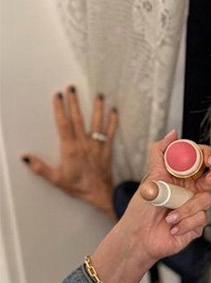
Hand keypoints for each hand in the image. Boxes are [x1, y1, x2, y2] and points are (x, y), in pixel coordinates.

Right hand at [22, 87, 117, 218]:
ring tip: (98, 94)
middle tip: (72, 88)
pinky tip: (114, 110)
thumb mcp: (56, 179)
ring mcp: (97, 146)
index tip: (58, 96)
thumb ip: (40, 167)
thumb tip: (25, 157)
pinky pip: (111, 132)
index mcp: (70, 149)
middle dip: (75, 102)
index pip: (63, 124)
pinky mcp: (107, 149)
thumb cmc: (78, 187)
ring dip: (97, 107)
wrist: (100, 194)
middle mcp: (84, 144)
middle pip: (78, 119)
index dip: (60, 109)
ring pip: (97, 123)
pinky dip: (113, 121)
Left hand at [91, 130, 210, 282]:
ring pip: (207, 200)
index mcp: (184, 176)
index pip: (202, 159)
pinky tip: (172, 228)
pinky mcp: (198, 224)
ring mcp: (198, 207)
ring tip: (168, 218)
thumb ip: (160, 153)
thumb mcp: (150, 178)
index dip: (208, 156)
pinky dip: (184, 223)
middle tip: (205, 183)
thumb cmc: (142, 209)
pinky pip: (201, 219)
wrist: (138, 238)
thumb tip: (172, 134)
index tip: (206, 161)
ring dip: (185, 210)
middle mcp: (193, 190)